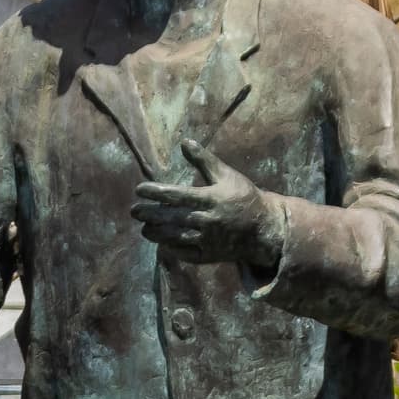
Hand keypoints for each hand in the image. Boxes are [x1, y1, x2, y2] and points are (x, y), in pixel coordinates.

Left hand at [129, 147, 281, 269]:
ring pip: (175, 238)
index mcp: (211, 199)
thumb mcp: (227, 175)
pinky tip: (161, 244)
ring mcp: (207, 241)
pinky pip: (186, 254)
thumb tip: (185, 142)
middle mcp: (207, 221)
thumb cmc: (244, 197)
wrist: (264, 229)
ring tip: (143, 228)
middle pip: (171, 218)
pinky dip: (172, 250)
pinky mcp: (209, 256)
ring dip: (156, 233)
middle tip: (134, 210)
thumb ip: (204, 160)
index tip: (139, 189)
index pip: (176, 196)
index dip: (155, 193)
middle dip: (150, 214)